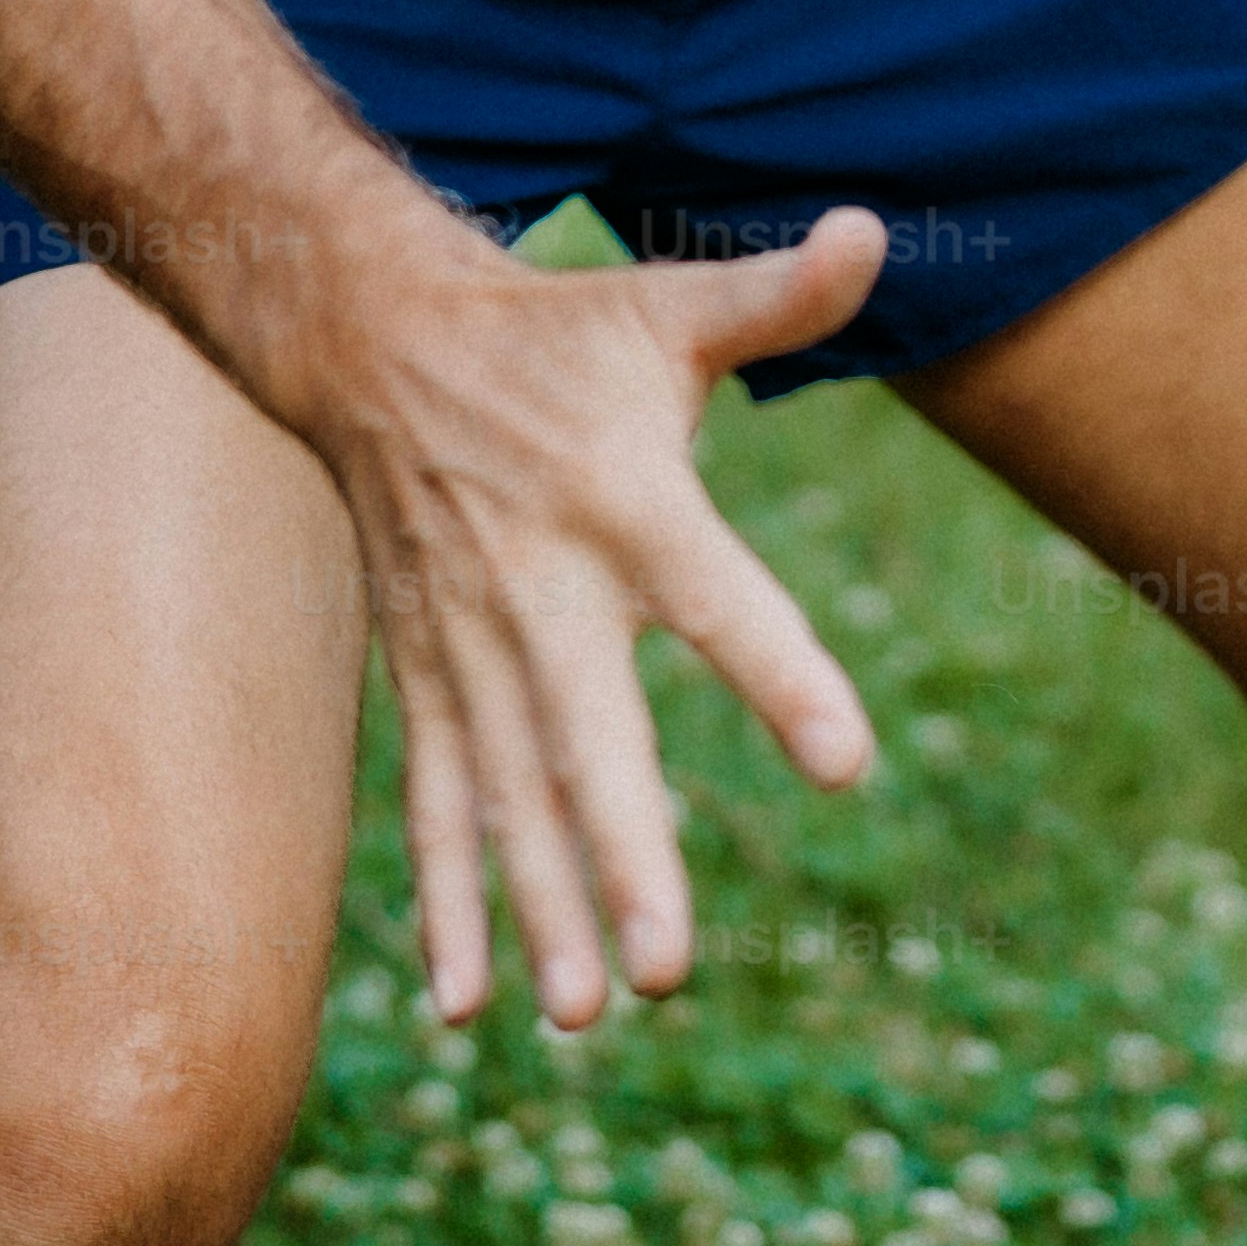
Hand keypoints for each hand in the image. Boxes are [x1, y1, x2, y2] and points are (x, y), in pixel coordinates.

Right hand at [304, 212, 894, 1024]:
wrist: (370, 343)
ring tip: (595, 1012)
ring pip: (509, 797)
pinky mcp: (428, 680)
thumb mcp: (666, 306)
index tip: (850, 759)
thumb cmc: (559, 334)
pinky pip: (435, 805)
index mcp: (623, 498)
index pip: (715, 594)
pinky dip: (446, 904)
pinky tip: (469, 1008)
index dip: (780, 671)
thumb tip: (876, 232)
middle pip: (588, 737)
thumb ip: (774, 296)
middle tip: (667, 970)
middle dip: (623, 854)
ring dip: (543, 908)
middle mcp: (541, 588)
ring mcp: (471, 647)